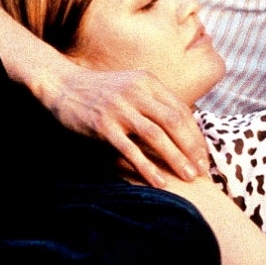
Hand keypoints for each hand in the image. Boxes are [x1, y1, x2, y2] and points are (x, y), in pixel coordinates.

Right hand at [43, 63, 208, 186]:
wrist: (61, 84)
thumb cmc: (101, 91)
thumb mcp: (132, 87)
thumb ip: (154, 103)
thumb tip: (183, 127)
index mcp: (148, 83)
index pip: (181, 111)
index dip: (195, 135)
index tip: (204, 156)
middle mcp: (137, 93)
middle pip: (174, 122)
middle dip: (192, 148)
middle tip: (203, 170)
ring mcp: (119, 108)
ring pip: (156, 135)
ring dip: (176, 158)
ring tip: (189, 177)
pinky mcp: (102, 125)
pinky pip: (129, 149)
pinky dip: (147, 166)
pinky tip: (159, 181)